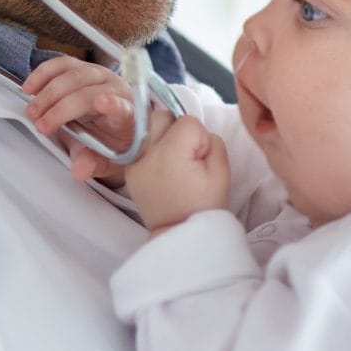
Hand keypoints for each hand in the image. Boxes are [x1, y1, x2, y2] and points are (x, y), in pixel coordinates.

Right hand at [22, 56, 141, 182]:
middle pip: (87, 91)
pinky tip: (30, 88)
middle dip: (61, 107)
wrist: (112, 126)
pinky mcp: (83, 68)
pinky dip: (43, 74)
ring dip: (48, 92)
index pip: (123, 107)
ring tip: (32, 111)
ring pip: (73, 74)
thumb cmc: (111, 143)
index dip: (113, 104)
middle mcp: (116, 89)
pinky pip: (62, 65)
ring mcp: (99, 75)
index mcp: (128, 114)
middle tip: (41, 125)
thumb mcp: (105, 160)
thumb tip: (79, 171)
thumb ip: (92, 164)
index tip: (101, 103)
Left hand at [124, 113, 228, 230]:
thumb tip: (198, 132)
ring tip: (173, 160)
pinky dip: (152, 150)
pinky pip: (141, 145)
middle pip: (162, 116)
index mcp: (170, 153)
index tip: (200, 160)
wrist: (179, 234)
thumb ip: (213, 141)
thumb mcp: (222, 172)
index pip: (188, 121)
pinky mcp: (128, 171)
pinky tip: (162, 168)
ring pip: (148, 127)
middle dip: (177, 129)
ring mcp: (133, 162)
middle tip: (186, 156)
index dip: (200, 138)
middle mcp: (146, 154)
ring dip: (163, 136)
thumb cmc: (203, 206)